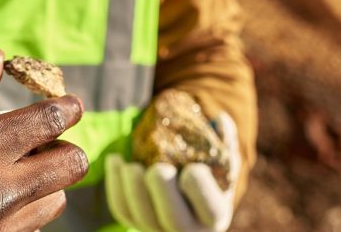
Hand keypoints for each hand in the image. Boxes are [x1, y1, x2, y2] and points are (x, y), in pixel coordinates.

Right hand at [0, 50, 88, 231]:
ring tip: (7, 172)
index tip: (62, 104)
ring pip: (57, 198)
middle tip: (35, 138)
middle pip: (72, 163)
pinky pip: (34, 225)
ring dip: (44, 181)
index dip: (66, 108)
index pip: (53, 121)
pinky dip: (24, 209)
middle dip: (60, 145)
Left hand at [105, 114, 239, 231]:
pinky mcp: (135, 222)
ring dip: (131, 189)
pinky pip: (122, 209)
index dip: (200, 191)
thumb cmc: (207, 174)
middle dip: (163, 192)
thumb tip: (220, 119)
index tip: (193, 169)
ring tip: (129, 166)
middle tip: (156, 169)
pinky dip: (115, 185)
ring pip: (141, 217)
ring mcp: (158, 229)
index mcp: (214, 216)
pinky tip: (115, 160)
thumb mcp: (222, 161)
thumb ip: (225, 141)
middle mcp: (187, 230)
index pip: (211, 211)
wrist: (185, 196)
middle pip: (174, 220)